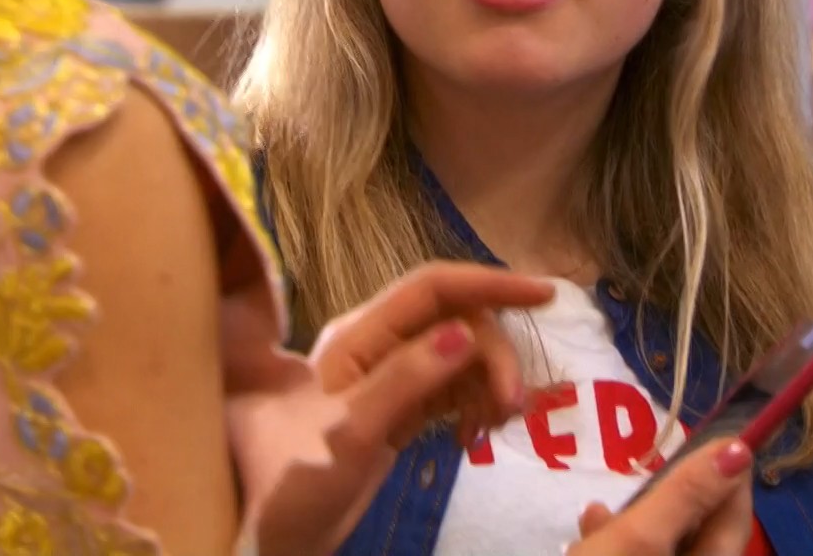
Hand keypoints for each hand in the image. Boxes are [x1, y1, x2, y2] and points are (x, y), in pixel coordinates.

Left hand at [221, 263, 554, 555]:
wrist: (269, 534)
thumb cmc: (293, 478)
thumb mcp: (349, 431)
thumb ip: (406, 379)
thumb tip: (464, 334)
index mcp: (357, 335)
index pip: (432, 288)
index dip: (488, 283)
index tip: (544, 294)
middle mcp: (375, 345)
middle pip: (456, 322)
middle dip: (493, 355)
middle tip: (510, 409)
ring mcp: (388, 378)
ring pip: (459, 356)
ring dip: (487, 384)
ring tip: (493, 427)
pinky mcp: (398, 411)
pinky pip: (451, 391)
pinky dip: (471, 407)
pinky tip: (471, 439)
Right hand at [566, 439, 756, 555]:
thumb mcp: (636, 541)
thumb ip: (684, 496)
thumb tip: (739, 450)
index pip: (734, 519)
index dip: (726, 472)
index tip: (714, 432)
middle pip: (699, 537)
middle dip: (673, 500)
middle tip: (648, 469)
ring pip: (665, 552)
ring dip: (640, 524)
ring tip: (602, 509)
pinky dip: (622, 548)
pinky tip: (589, 533)